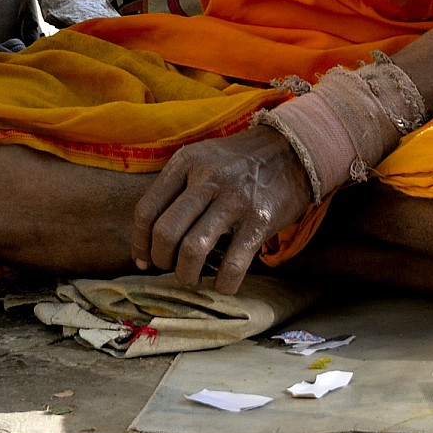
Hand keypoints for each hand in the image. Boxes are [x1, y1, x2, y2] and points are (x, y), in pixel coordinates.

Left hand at [130, 125, 314, 295]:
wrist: (292, 148)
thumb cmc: (239, 162)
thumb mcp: (202, 158)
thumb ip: (176, 188)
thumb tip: (150, 239)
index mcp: (186, 162)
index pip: (147, 210)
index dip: (140, 243)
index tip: (144, 260)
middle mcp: (207, 177)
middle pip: (166, 233)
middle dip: (162, 261)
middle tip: (170, 268)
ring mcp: (235, 198)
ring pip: (193, 250)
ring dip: (187, 274)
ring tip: (193, 277)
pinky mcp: (260, 219)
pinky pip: (232, 264)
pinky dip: (223, 283)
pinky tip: (223, 283)